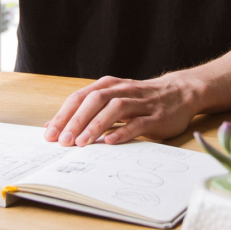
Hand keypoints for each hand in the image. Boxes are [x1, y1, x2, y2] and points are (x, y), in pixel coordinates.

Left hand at [44, 73, 206, 145]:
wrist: (181, 92)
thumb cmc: (141, 99)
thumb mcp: (112, 99)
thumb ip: (86, 111)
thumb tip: (54, 126)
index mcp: (109, 86)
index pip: (81, 97)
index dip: (64, 115)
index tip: (50, 134)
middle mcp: (123, 90)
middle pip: (95, 101)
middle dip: (76, 121)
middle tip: (63, 141)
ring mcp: (141, 102)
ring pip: (115, 109)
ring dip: (96, 125)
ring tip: (82, 143)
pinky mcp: (157, 116)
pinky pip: (138, 123)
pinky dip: (123, 131)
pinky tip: (111, 142)